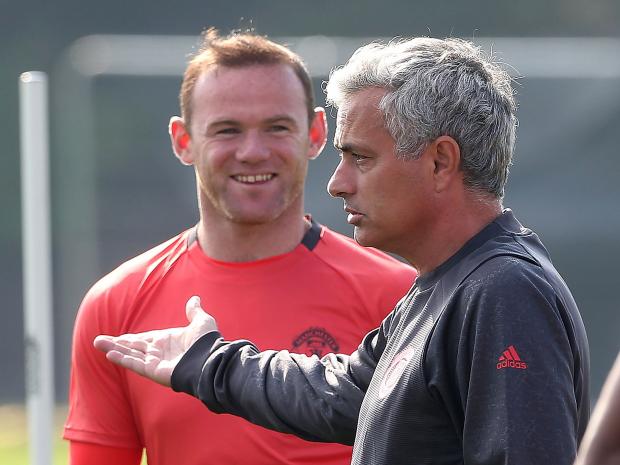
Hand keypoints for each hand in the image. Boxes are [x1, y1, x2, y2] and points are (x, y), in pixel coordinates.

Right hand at [94, 296, 215, 385]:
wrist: (212, 359)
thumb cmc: (208, 343)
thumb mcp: (202, 322)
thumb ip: (194, 312)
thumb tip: (194, 299)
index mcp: (167, 341)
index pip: (144, 339)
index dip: (130, 339)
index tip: (118, 338)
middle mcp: (159, 352)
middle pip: (133, 347)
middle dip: (116, 344)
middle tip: (98, 341)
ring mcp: (156, 362)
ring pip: (130, 355)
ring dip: (114, 349)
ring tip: (97, 344)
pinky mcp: (155, 371)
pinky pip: (136, 364)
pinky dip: (123, 359)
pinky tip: (110, 354)